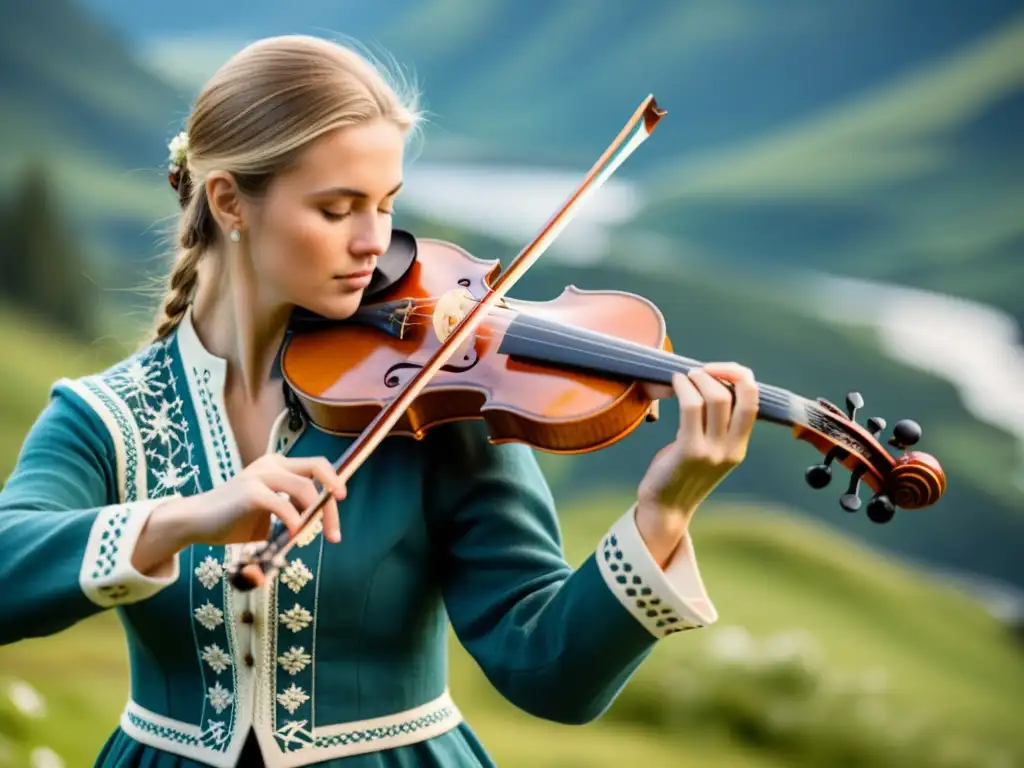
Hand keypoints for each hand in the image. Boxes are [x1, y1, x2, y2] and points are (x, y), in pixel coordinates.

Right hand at [134, 454, 346, 576]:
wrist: (197, 522)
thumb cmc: (234, 519)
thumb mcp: (270, 513)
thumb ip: (294, 511)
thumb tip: (317, 521)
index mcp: (279, 465)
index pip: (318, 467)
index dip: (334, 485)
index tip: (339, 510)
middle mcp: (272, 464)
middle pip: (318, 468)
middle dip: (332, 498)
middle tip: (334, 530)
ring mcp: (260, 475)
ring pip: (305, 487)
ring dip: (314, 516)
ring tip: (304, 537)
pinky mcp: (250, 491)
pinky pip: (283, 504)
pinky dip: (293, 521)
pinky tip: (292, 535)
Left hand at [635, 362, 758, 563]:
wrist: (666, 508)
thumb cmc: (681, 472)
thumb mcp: (709, 450)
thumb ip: (717, 425)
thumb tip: (710, 384)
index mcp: (739, 446)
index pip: (754, 401)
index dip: (741, 376)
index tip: (721, 370)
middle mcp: (731, 448)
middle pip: (739, 394)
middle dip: (720, 372)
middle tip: (699, 371)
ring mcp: (712, 450)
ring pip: (716, 397)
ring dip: (699, 378)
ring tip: (685, 376)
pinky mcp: (690, 450)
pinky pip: (691, 407)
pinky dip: (683, 387)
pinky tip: (675, 383)